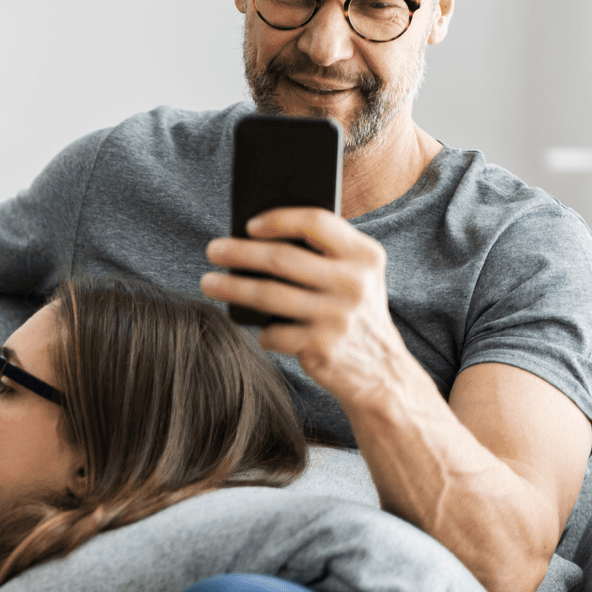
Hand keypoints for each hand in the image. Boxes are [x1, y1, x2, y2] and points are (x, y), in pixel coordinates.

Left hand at [199, 207, 419, 407]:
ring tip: (208, 282)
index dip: (278, 219)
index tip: (248, 224)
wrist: (383, 371)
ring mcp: (338, 317)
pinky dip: (261, 331)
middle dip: (239, 252)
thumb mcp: (355, 276)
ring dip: (231, 287)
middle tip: (213, 250)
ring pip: (269, 295)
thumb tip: (255, 237)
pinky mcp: (322, 347)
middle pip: (282, 258)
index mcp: (365, 255)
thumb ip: (324, 254)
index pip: (316, 222)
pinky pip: (273, 333)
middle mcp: (354, 283)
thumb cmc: (354, 313)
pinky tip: (258, 329)